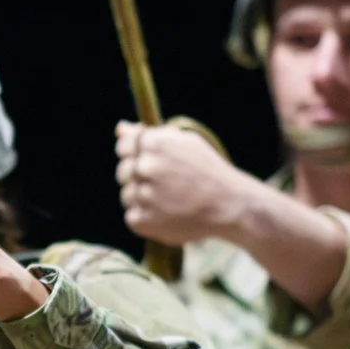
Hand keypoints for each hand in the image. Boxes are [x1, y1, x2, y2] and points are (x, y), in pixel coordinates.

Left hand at [116, 121, 256, 246]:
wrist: (229, 204)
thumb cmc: (207, 170)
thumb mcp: (184, 143)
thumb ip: (149, 135)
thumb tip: (120, 128)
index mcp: (154, 143)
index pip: (123, 147)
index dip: (135, 156)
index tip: (152, 164)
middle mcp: (146, 167)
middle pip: (122, 172)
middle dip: (139, 177)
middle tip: (166, 185)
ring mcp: (144, 195)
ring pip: (127, 195)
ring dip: (142, 198)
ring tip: (170, 200)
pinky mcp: (143, 220)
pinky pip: (132, 217)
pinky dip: (146, 218)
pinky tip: (167, 214)